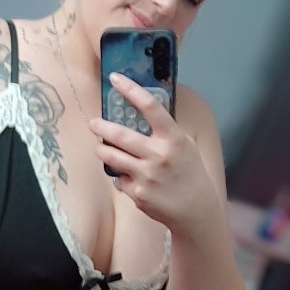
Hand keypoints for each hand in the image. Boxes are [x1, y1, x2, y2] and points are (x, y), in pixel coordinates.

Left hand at [90, 73, 216, 231]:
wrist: (196, 210)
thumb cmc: (190, 174)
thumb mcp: (185, 146)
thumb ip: (165, 132)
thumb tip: (141, 116)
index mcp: (173, 139)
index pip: (150, 107)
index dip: (131, 90)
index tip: (115, 78)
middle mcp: (159, 155)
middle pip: (121, 135)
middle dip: (102, 127)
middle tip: (93, 123)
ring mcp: (146, 176)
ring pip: (112, 157)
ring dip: (102, 150)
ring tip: (100, 147)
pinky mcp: (138, 193)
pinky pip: (120, 180)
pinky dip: (121, 177)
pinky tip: (131, 179)